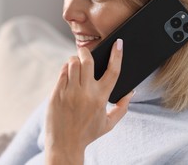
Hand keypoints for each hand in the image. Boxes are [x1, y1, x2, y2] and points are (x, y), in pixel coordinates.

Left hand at [45, 39, 133, 164]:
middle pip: (88, 61)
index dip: (117, 54)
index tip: (118, 43)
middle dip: (86, 52)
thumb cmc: (88, 134)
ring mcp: (70, 92)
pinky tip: (68, 73)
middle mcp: (86, 93)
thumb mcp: (109, 124)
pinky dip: (65, 69)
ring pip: (72, 64)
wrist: (65, 144)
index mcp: (101, 98)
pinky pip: (62, 73)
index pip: (113, 71)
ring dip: (75, 60)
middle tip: (85, 52)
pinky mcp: (56, 93)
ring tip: (76, 64)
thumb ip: (122, 108)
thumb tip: (131, 93)